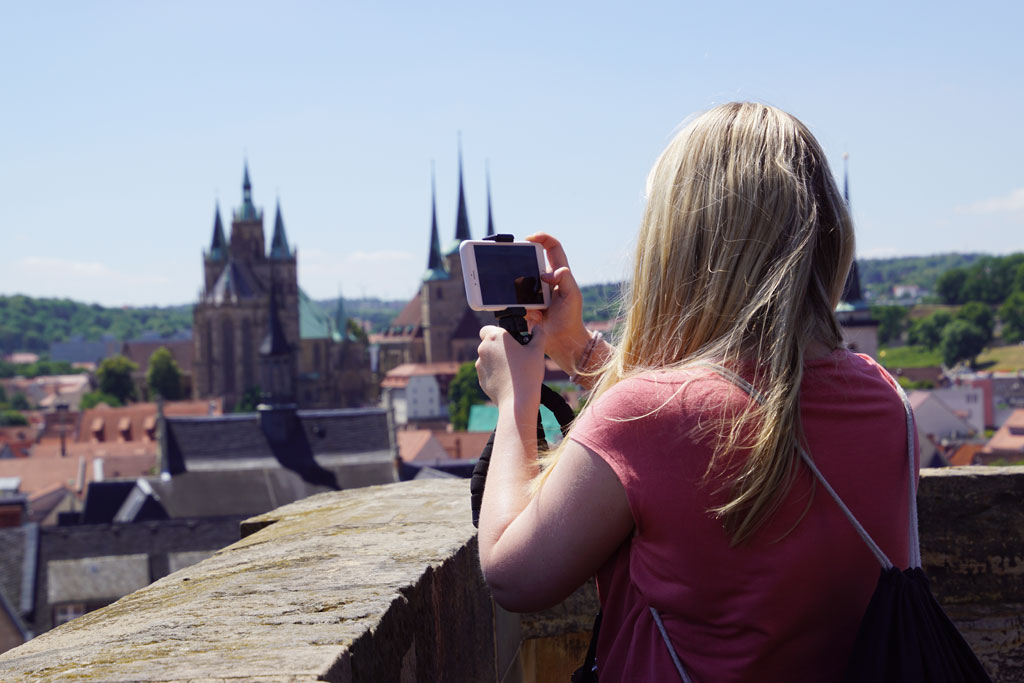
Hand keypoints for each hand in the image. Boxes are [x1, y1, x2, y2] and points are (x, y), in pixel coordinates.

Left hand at [476, 324, 546, 413]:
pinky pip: (488, 372)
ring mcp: (480, 366)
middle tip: (516, 355)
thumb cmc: (528, 373)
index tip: (510, 340)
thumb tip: (537, 328)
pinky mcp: (480, 380)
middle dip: (500, 348)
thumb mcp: (537, 350)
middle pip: (489, 344)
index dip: (498, 333)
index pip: (487, 328)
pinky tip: (509, 380)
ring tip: (514, 370)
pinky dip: (496, 374)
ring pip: (488, 359)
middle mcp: (483, 350)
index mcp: (495, 338)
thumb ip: (538, 334)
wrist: (517, 401)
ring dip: (497, 361)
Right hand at [523, 233, 589, 373]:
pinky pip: (515, 299)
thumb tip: (546, 274)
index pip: (552, 247)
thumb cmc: (571, 317)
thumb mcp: (573, 295)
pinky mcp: (525, 304)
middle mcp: (545, 280)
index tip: (530, 239)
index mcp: (558, 273)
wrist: (563, 341)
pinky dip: (520, 304)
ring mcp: (534, 292)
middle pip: (530, 261)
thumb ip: (565, 278)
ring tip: (530, 298)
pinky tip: (532, 313)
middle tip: (516, 264)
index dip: (542, 238)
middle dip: (522, 261)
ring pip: (519, 279)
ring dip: (520, 286)